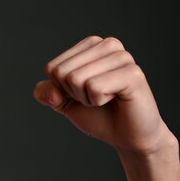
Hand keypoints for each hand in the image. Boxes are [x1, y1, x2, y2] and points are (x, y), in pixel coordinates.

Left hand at [33, 36, 173, 156]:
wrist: (127, 136)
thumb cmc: (99, 115)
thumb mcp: (64, 102)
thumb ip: (46, 92)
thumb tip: (52, 92)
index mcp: (91, 45)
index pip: (52, 68)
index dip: (63, 90)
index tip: (85, 94)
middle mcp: (108, 44)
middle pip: (62, 72)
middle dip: (74, 94)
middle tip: (97, 98)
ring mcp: (122, 57)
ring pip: (76, 79)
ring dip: (87, 98)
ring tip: (107, 98)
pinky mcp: (133, 73)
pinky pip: (94, 88)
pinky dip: (98, 101)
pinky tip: (116, 99)